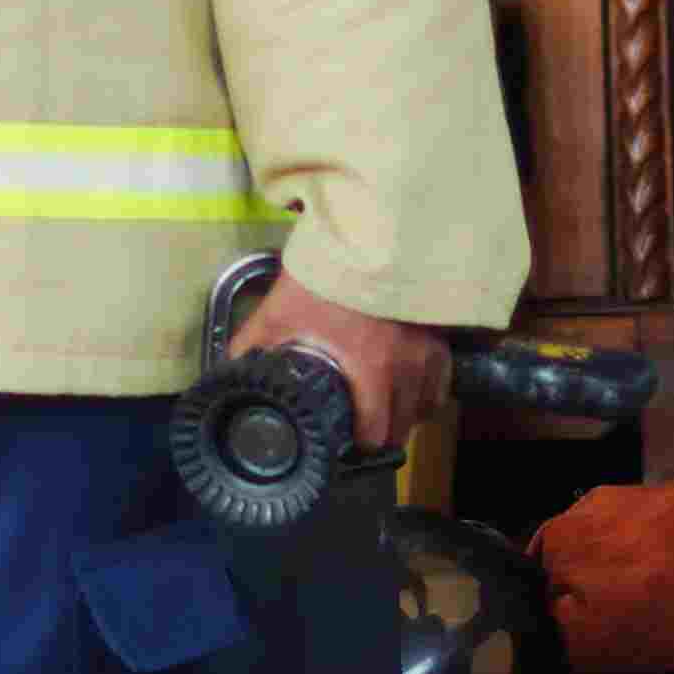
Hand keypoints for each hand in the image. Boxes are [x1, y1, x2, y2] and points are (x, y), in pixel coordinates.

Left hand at [230, 271, 453, 451]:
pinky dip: (429, 387)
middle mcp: (407, 366)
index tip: (345, 443)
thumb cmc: (326, 274)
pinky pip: (442, 375)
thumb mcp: (280, 310)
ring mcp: (428, 347)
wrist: (368, 229)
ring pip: (428, 402)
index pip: (375, 432)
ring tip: (387, 412)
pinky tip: (413, 383)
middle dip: (383, 435)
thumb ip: (254, 344)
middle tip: (362, 432)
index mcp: (371, 371)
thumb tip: (231, 370)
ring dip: (408, 414)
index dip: (359, 444)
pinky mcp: (441, 328)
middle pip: (404, 425)